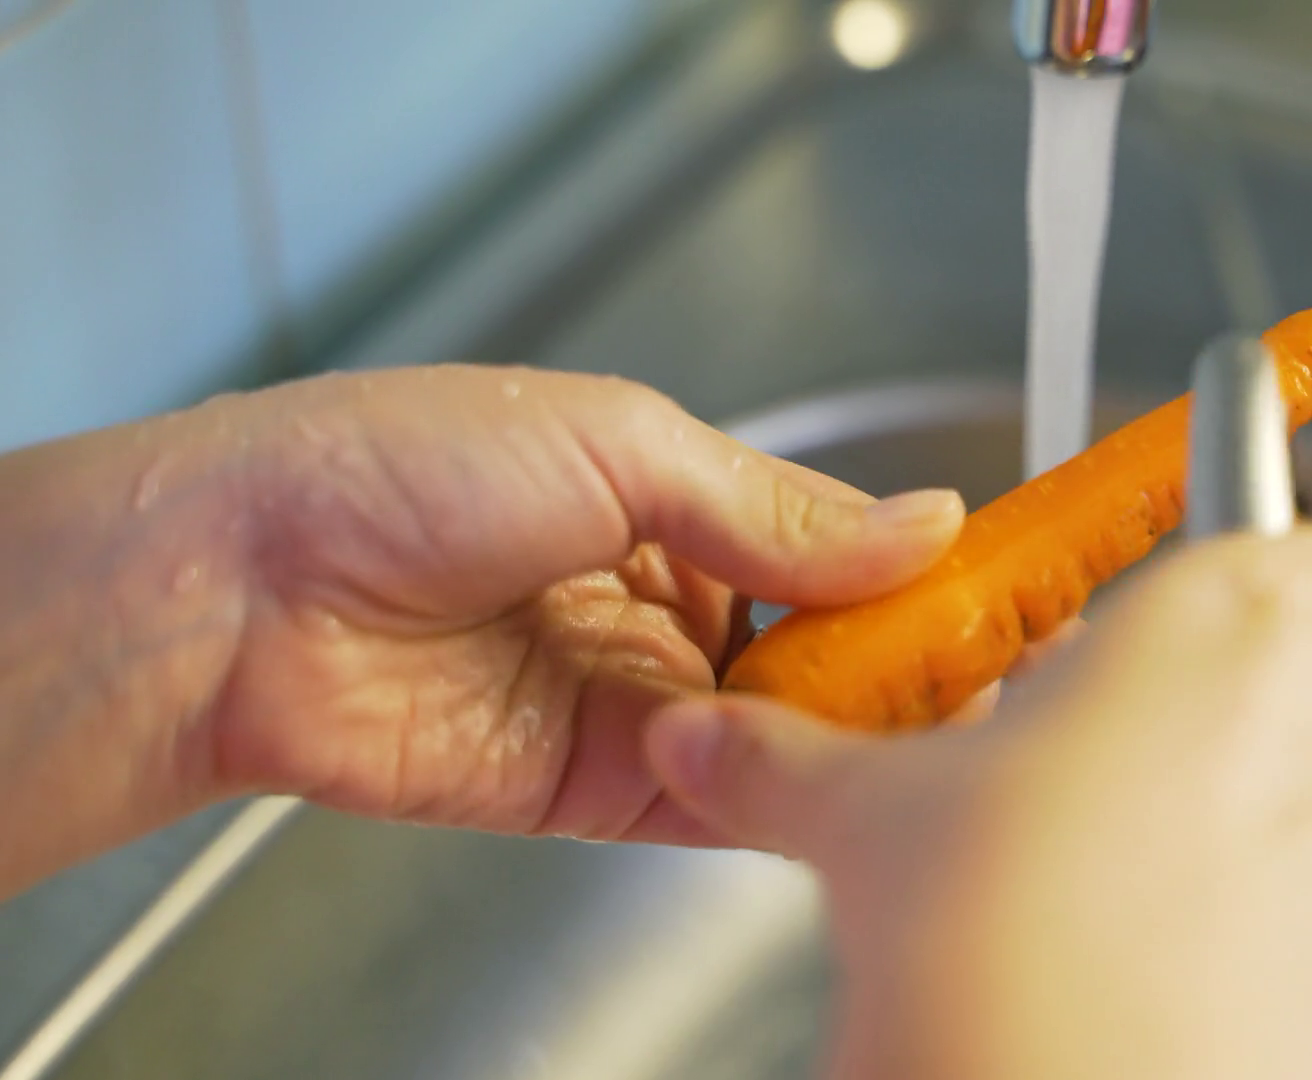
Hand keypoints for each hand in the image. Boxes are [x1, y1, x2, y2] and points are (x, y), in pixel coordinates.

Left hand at [0, 365, 1008, 898]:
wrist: (246, 588)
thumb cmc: (394, 468)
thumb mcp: (619, 443)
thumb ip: (778, 508)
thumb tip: (922, 523)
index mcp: (666, 502)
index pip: (826, 545)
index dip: (913, 569)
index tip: (1004, 584)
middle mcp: (659, 604)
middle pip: (820, 646)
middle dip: (906, 660)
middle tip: (1005, 667)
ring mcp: (633, 699)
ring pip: (784, 729)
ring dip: (859, 731)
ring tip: (952, 721)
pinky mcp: (600, 788)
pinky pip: (720, 798)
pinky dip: (783, 790)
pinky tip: (845, 774)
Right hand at [649, 525, 1311, 1079]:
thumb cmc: (1004, 947)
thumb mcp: (873, 820)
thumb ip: (789, 758)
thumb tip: (712, 741)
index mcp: (1235, 614)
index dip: (1282, 581)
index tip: (1219, 625)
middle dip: (1251, 721)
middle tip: (1130, 785)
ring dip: (1297, 819)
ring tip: (1160, 892)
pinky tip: (1212, 968)